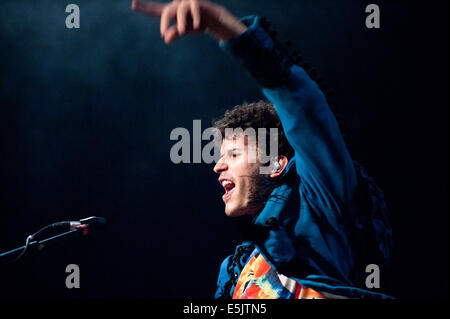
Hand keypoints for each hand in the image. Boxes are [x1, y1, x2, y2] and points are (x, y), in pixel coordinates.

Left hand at [131, 0, 246, 43]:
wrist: (214, 20)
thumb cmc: (197, 25)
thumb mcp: (186, 30)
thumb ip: (175, 33)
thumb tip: (166, 39)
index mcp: (171, 12)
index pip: (155, 10)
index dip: (144, 7)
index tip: (132, 4)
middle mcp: (177, 6)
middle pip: (167, 11)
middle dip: (165, 22)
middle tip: (163, 33)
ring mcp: (187, 3)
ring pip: (181, 11)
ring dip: (181, 22)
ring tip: (183, 32)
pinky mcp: (197, 2)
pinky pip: (194, 9)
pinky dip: (195, 18)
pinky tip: (197, 25)